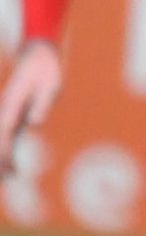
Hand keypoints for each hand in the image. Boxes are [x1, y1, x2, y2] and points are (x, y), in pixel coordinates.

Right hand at [0, 40, 62, 178]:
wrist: (40, 55)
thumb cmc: (47, 69)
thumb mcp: (51, 85)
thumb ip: (43, 103)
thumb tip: (34, 123)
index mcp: (12, 105)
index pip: (5, 132)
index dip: (3, 150)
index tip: (5, 165)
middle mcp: (7, 110)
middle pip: (0, 139)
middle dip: (1, 159)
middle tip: (5, 180)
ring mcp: (10, 113)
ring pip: (3, 140)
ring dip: (3, 159)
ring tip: (8, 179)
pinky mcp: (18, 114)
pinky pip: (10, 137)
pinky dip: (9, 152)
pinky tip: (13, 166)